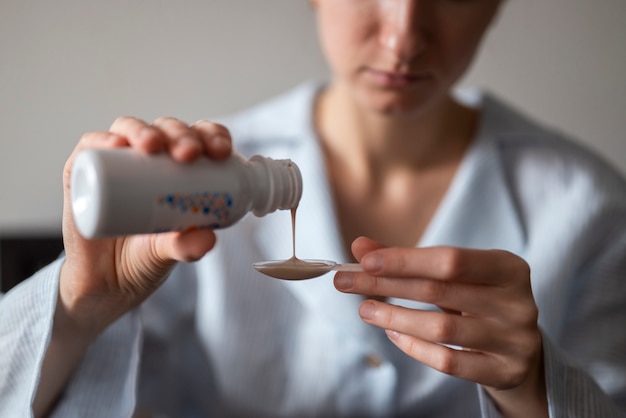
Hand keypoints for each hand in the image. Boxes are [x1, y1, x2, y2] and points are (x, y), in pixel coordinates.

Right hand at [60, 116, 232, 335]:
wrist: (105, 281)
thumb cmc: (146, 257)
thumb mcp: (171, 251)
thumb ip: (188, 246)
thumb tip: (208, 238)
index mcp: (181, 168)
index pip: (201, 139)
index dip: (212, 135)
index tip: (221, 152)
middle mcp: (149, 158)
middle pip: (168, 130)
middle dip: (182, 134)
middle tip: (189, 154)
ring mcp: (116, 161)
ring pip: (131, 130)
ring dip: (145, 131)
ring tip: (154, 146)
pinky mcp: (82, 171)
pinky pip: (90, 147)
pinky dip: (102, 139)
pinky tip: (117, 144)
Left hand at [334, 236, 547, 417]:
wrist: (522, 347)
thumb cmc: (479, 299)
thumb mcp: (455, 275)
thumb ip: (409, 260)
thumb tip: (360, 247)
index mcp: (509, 268)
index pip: (450, 260)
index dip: (405, 260)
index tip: (365, 261)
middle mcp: (517, 303)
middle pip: (440, 292)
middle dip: (386, 285)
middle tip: (346, 282)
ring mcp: (514, 341)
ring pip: (442, 330)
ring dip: (395, 317)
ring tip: (365, 310)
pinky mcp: (504, 371)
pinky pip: (449, 362)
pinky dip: (415, 347)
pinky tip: (392, 334)